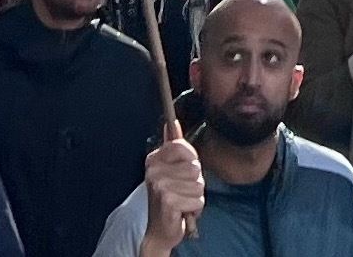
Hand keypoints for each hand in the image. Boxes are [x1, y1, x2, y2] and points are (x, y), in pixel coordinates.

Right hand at [137, 135, 202, 256]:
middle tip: (181, 192)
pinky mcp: (168, 201)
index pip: (182, 146)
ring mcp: (159, 186)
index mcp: (153, 159)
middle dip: (195, 182)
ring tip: (182, 201)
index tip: (183, 173)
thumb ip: (174, 148)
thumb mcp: (172, 170)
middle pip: (195, 167)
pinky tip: (182, 211)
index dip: (191, 160)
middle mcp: (153, 171)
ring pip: (199, 184)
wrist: (159, 230)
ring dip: (195, 196)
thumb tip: (172, 123)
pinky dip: (195, 209)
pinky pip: (198, 200)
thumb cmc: (170, 199)